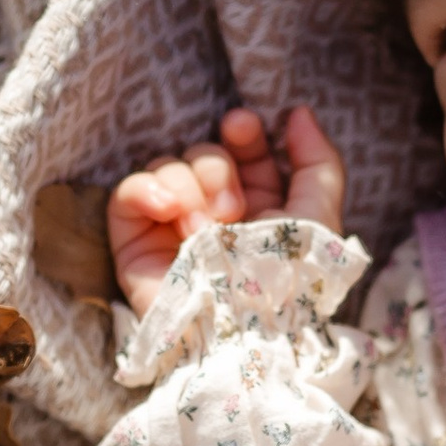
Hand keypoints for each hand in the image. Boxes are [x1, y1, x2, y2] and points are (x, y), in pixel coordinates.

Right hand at [105, 103, 346, 314]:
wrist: (247, 333)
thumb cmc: (288, 284)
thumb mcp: (319, 217)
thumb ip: (318, 161)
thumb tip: (299, 112)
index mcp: (257, 204)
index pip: (241, 146)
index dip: (243, 131)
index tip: (245, 129)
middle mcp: (212, 211)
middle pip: (203, 152)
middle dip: (219, 168)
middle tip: (233, 210)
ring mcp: (171, 226)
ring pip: (167, 166)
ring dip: (190, 187)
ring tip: (207, 231)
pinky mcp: (135, 243)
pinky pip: (127, 192)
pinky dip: (146, 190)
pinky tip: (169, 211)